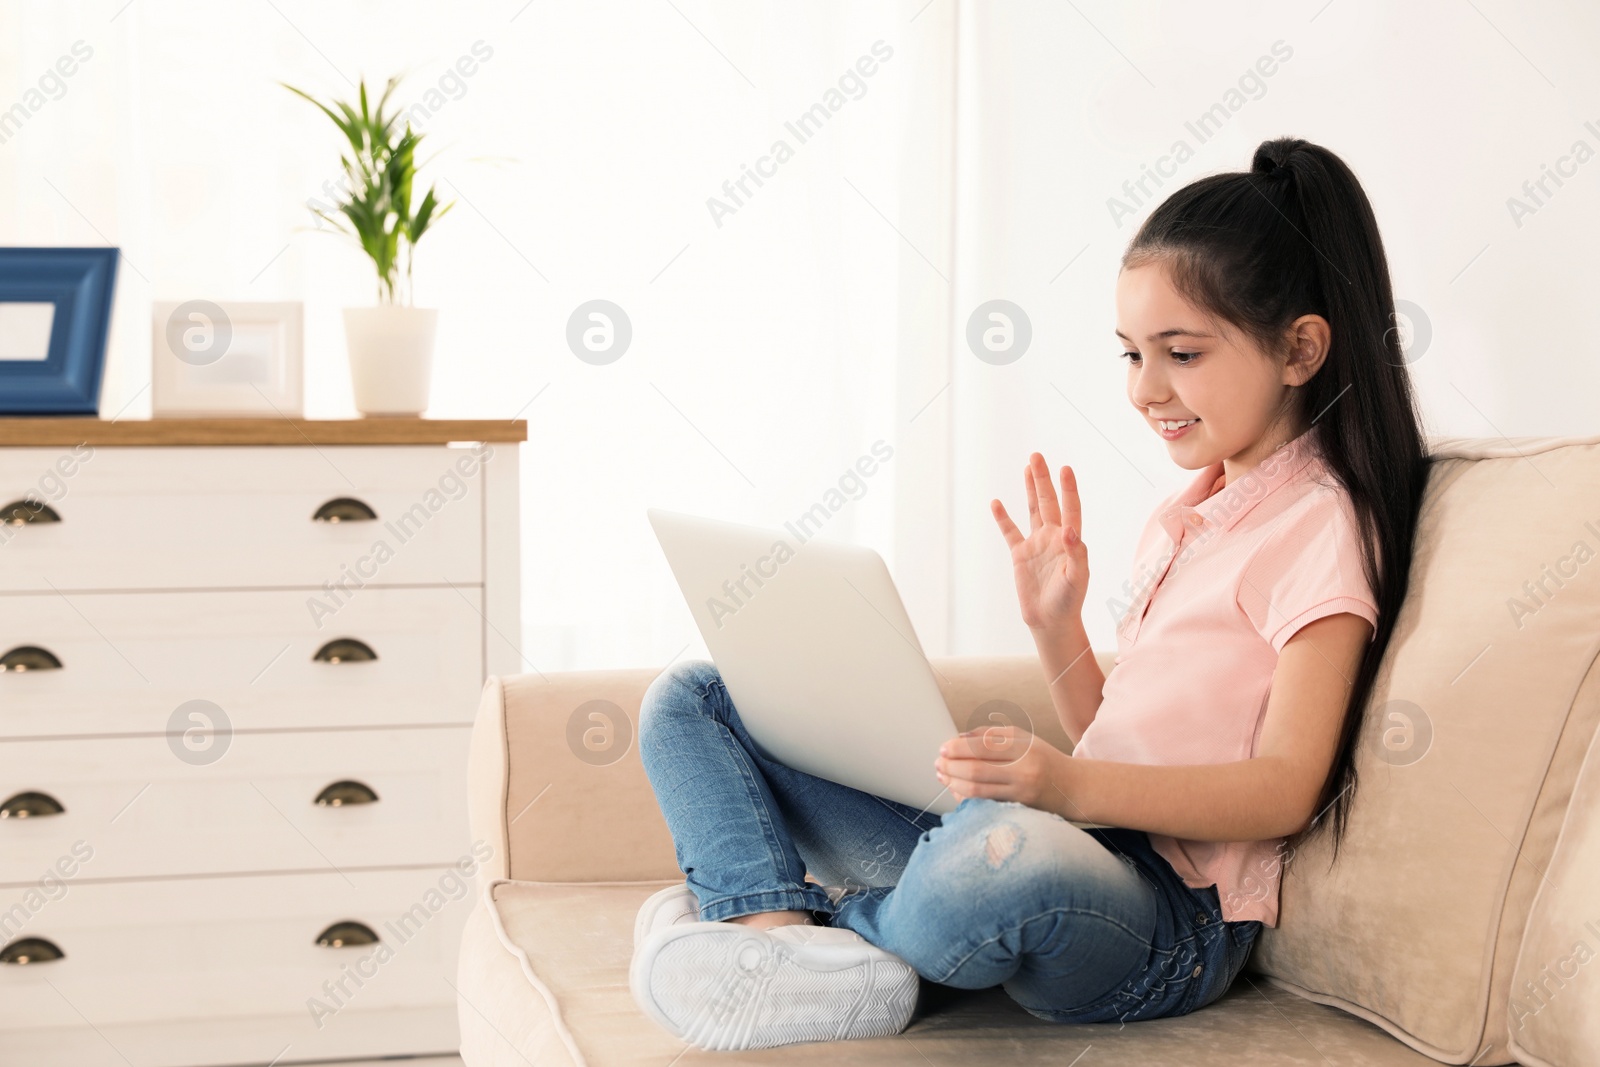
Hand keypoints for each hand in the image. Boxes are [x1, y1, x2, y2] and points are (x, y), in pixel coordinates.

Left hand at [934, 725, 1069, 810]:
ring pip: (977, 789)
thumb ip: (990, 735)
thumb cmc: (1043, 759)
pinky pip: (984, 802)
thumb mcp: (1022, 739)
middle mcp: (1023, 769)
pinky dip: (965, 796)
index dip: (957, 748)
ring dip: (953, 782)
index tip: (943, 748)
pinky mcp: (1018, 808)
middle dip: (951, 766)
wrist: (1072, 787)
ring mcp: (1020, 791)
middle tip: (938, 763)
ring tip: (942, 775)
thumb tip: (958, 738)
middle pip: (976, 769)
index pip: (982, 745)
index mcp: (1023, 746)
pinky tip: (956, 790)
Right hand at [991, 453, 1089, 632]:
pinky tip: (996, 503)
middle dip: (1043, 479)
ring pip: (1032, 510)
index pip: (1070, 508)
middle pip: (1048, 502)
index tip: (1064, 469)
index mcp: (1070, 541)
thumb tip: (1070, 530)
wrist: (1051, 621)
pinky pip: (1010, 532)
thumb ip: (1076, 553)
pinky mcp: (1020, 555)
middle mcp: (1054, 537)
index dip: (1068, 489)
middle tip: (1037, 456)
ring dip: (1030, 489)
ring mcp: (1036, 544)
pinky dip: (1003, 518)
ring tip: (1027, 467)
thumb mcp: (1077, 578)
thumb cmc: (1069, 602)